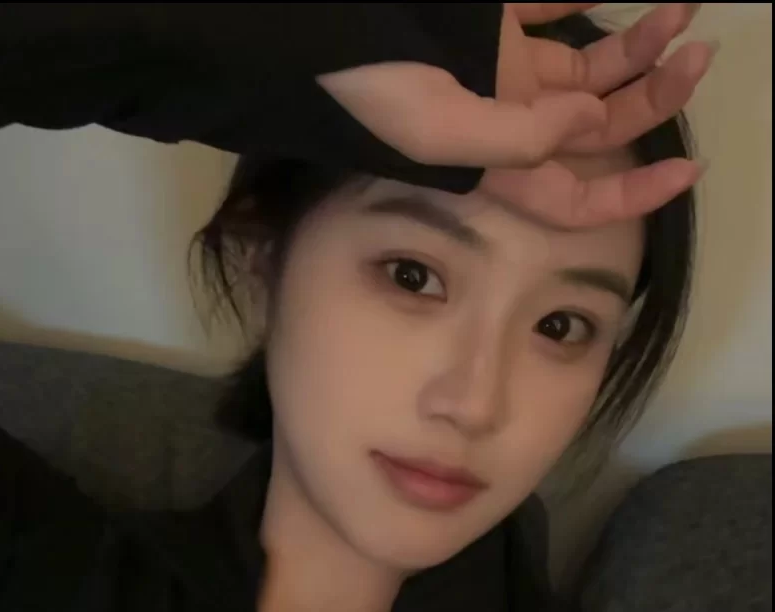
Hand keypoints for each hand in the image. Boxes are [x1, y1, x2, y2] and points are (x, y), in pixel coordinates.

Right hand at [318, 3, 711, 227]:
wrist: (313, 33)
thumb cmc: (362, 88)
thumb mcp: (438, 128)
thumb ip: (520, 137)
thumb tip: (591, 124)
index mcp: (496, 164)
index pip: (576, 197)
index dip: (634, 193)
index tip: (687, 170)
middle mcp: (507, 123)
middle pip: (596, 128)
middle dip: (651, 100)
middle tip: (694, 59)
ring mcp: (503, 71)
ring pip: (586, 69)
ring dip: (635, 46)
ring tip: (677, 15)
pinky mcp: (495, 23)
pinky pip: (553, 8)